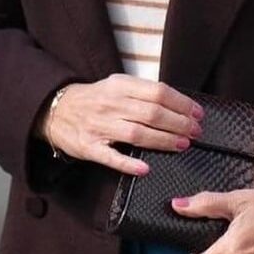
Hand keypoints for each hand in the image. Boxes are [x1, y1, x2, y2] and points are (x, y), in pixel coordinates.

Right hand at [37, 74, 203, 175]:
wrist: (55, 109)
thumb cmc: (94, 99)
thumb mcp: (117, 85)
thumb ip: (142, 92)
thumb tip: (178, 104)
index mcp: (120, 86)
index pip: (158, 92)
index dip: (181, 104)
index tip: (197, 113)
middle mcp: (111, 104)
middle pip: (152, 113)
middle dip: (179, 123)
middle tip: (196, 131)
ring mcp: (99, 126)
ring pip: (137, 133)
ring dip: (163, 140)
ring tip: (183, 144)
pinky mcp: (89, 147)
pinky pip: (111, 157)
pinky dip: (128, 163)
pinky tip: (145, 168)